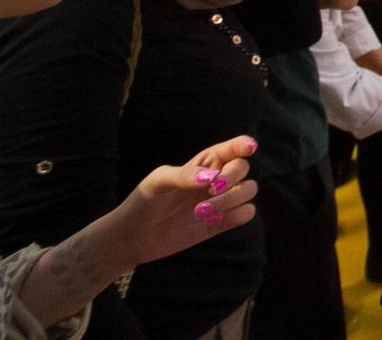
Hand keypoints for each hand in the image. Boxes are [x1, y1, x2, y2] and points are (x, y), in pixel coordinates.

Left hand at [104, 135, 258, 269]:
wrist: (132, 237)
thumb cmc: (143, 201)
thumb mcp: (158, 181)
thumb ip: (185, 175)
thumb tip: (212, 178)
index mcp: (203, 163)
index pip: (231, 148)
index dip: (243, 144)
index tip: (249, 148)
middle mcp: (216, 179)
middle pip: (243, 168)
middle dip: (232, 177)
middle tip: (211, 189)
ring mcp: (220, 201)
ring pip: (249, 190)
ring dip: (232, 199)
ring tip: (201, 210)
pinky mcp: (221, 223)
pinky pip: (247, 213)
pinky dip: (237, 214)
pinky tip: (212, 220)